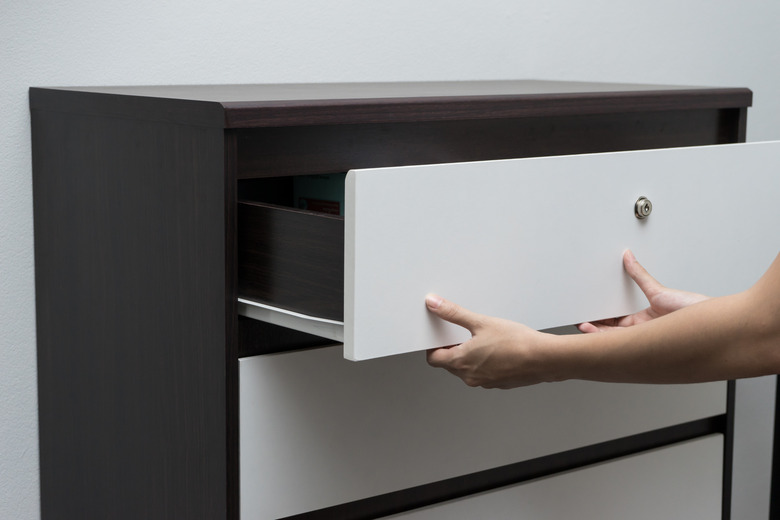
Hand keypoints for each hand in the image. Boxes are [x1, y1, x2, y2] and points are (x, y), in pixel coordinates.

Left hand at [425, 294, 552, 388]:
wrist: (544, 358)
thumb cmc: (516, 342)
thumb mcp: (480, 322)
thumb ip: (454, 313)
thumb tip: (434, 304)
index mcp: (461, 362)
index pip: (433, 359)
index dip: (433, 346)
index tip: (440, 335)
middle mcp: (470, 377)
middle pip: (449, 364)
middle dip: (451, 349)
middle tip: (461, 333)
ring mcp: (485, 382)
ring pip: (467, 369)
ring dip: (468, 356)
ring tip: (482, 339)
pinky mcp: (499, 383)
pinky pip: (483, 373)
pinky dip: (484, 362)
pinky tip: (496, 349)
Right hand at [577, 250, 707, 332]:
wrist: (713, 324)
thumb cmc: (694, 309)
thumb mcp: (659, 289)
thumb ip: (640, 275)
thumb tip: (629, 257)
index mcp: (645, 320)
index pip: (616, 323)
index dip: (601, 321)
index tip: (588, 316)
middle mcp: (644, 333)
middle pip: (613, 334)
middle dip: (594, 329)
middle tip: (580, 323)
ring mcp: (647, 340)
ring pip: (616, 341)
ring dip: (598, 336)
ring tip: (584, 329)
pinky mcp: (650, 345)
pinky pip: (625, 345)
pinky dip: (610, 342)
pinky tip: (599, 337)